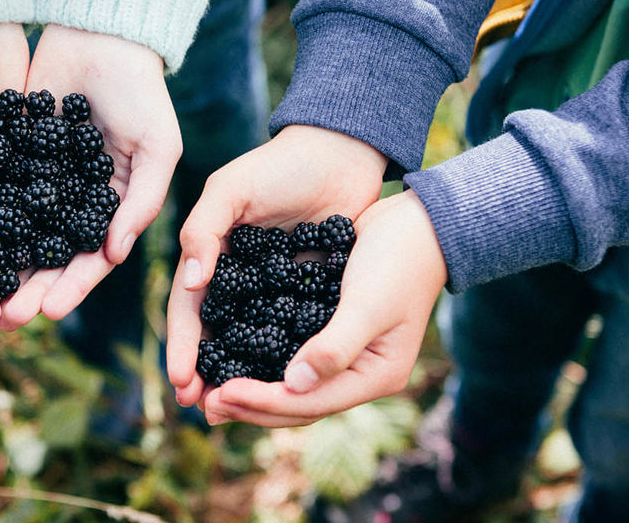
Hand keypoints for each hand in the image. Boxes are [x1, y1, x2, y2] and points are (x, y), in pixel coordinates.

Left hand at [0, 24, 181, 329]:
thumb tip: (114, 254)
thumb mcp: (157, 146)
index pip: (91, 257)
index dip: (72, 286)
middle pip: (49, 255)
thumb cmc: (141, 91)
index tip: (49, 311)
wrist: (102, 34)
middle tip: (7, 316)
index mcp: (112, 205)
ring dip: (1, 264)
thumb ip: (141, 201)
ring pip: (17, 232)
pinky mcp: (11, 153)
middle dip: (30, 287)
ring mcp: (41, 179)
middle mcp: (74, 200)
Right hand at [166, 125, 387, 406]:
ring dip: (241, 375)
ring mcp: (272, 288)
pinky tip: (284, 388)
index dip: (183, 344)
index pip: (190, 307)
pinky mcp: (308, 293)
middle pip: (216, 334)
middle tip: (200, 408)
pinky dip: (284, 360)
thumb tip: (192, 282)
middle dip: (205, 372)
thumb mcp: (232, 189)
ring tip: (234, 410)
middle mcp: (238, 277)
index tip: (181, 380)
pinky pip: (291, 333)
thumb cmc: (282, 165)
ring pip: (251, 342)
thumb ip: (204, 230)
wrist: (343, 153)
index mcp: (212, 254)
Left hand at [199, 190, 446, 426]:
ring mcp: (347, 356)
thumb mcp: (367, 304)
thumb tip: (294, 383)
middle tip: (207, 405)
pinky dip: (264, 361)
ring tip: (214, 394)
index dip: (263, 401)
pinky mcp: (332, 332)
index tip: (221, 395)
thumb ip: (334, 346)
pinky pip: (292, 356)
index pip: (309, 402)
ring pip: (293, 385)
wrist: (421, 223)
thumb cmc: (398, 260)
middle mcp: (360, 374)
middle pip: (299, 403)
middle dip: (252, 406)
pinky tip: (234, 358)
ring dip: (255, 390)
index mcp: (375, 376)